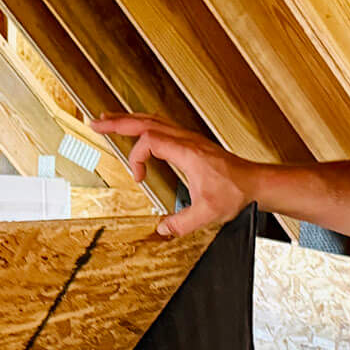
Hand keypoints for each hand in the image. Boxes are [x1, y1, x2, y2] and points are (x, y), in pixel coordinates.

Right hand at [89, 114, 260, 236]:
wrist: (255, 183)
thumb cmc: (236, 193)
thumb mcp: (208, 214)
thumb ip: (182, 223)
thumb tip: (160, 230)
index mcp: (187, 152)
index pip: (150, 140)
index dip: (137, 157)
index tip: (138, 178)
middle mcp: (186, 140)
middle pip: (145, 121)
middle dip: (118, 121)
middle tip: (95, 122)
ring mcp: (188, 139)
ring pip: (153, 120)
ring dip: (129, 119)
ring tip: (108, 120)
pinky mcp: (191, 143)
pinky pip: (162, 126)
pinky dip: (144, 125)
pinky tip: (138, 129)